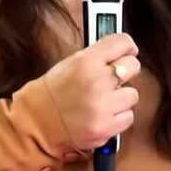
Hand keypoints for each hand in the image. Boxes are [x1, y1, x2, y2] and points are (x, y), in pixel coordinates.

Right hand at [44, 33, 140, 150]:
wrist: (37, 122)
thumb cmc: (53, 92)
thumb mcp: (71, 62)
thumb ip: (97, 55)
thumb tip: (124, 49)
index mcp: (86, 61)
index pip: (122, 42)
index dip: (127, 46)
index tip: (128, 51)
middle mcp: (97, 81)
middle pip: (133, 66)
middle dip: (125, 71)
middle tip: (113, 78)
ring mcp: (103, 106)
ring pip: (132, 95)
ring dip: (121, 98)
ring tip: (102, 100)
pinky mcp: (106, 128)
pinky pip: (128, 117)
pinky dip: (118, 117)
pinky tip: (102, 115)